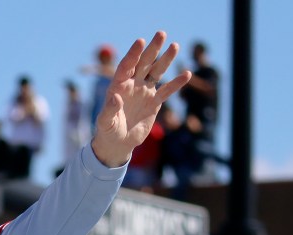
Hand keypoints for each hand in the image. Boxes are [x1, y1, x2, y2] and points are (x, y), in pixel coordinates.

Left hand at [91, 31, 191, 167]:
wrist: (118, 143)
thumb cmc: (107, 131)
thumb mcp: (105, 122)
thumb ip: (109, 110)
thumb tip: (116, 99)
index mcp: (118, 86)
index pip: (126, 66)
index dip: (133, 54)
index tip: (141, 41)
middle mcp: (132, 85)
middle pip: (143, 63)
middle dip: (152, 49)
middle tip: (161, 33)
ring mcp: (144, 92)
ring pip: (156, 72)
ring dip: (165, 60)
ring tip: (175, 46)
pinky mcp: (154, 103)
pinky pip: (166, 91)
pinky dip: (176, 83)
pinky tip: (186, 74)